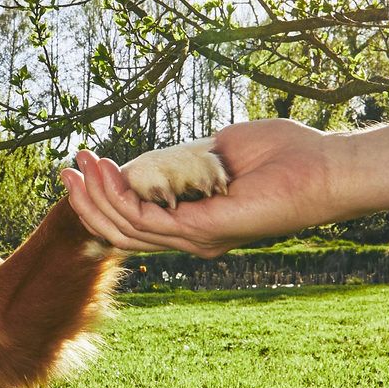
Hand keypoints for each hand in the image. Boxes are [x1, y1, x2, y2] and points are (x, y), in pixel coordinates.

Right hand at [59, 119, 347, 255]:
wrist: (322, 166)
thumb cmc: (283, 155)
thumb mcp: (218, 150)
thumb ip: (183, 158)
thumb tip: (151, 157)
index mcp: (196, 221)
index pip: (137, 220)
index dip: (104, 197)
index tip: (83, 166)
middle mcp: (193, 236)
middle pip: (123, 230)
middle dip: (89, 200)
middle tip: (66, 170)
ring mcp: (197, 237)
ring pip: (128, 228)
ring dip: (98, 196)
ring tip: (80, 165)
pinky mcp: (203, 232)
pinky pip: (148, 220)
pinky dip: (121, 196)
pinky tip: (108, 171)